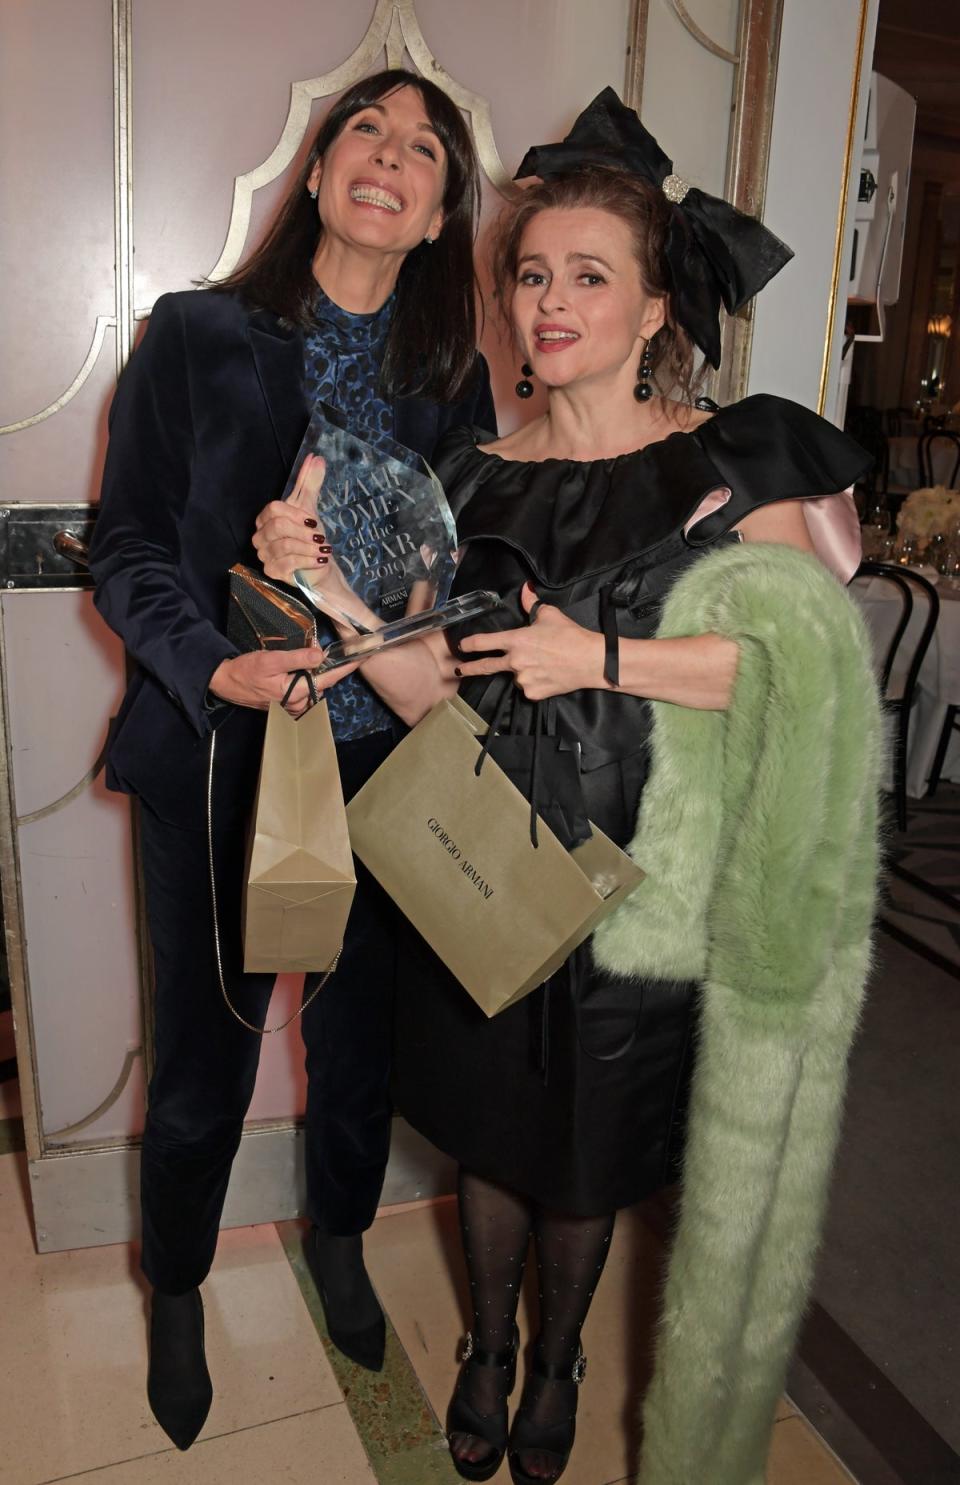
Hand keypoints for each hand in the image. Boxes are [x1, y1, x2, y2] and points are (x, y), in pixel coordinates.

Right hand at [208, 645, 357, 716]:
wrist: (225, 682)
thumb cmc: (246, 670)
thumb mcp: (271, 660)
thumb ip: (297, 658)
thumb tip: (320, 655)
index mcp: (295, 693)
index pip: (327, 680)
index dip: (344, 669)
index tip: (358, 660)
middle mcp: (296, 703)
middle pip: (322, 685)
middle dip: (327, 670)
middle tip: (329, 653)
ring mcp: (291, 706)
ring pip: (314, 690)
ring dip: (316, 676)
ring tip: (314, 660)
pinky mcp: (285, 704)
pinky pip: (304, 693)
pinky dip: (308, 682)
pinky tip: (302, 671)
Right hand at [253, 455, 343, 590]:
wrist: (318, 565)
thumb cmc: (311, 537)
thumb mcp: (310, 508)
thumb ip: (309, 482)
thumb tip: (315, 457)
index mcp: (266, 519)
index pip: (273, 509)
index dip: (295, 513)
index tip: (313, 520)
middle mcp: (261, 536)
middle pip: (277, 527)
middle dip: (303, 532)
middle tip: (320, 537)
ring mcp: (264, 555)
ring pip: (284, 546)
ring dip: (308, 547)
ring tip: (322, 549)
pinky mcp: (272, 572)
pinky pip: (287, 563)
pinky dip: (307, 560)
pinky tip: (319, 560)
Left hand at [455, 583, 604, 700]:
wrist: (590, 661)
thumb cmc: (570, 635)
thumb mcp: (549, 614)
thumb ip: (531, 603)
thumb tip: (525, 589)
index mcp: (516, 640)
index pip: (484, 642)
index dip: (469, 644)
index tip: (461, 646)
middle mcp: (515, 661)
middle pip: (486, 666)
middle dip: (470, 669)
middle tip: (459, 670)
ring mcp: (523, 679)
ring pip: (515, 676)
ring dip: (522, 671)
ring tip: (542, 664)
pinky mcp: (532, 693)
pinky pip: (527, 687)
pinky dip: (533, 682)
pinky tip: (547, 674)